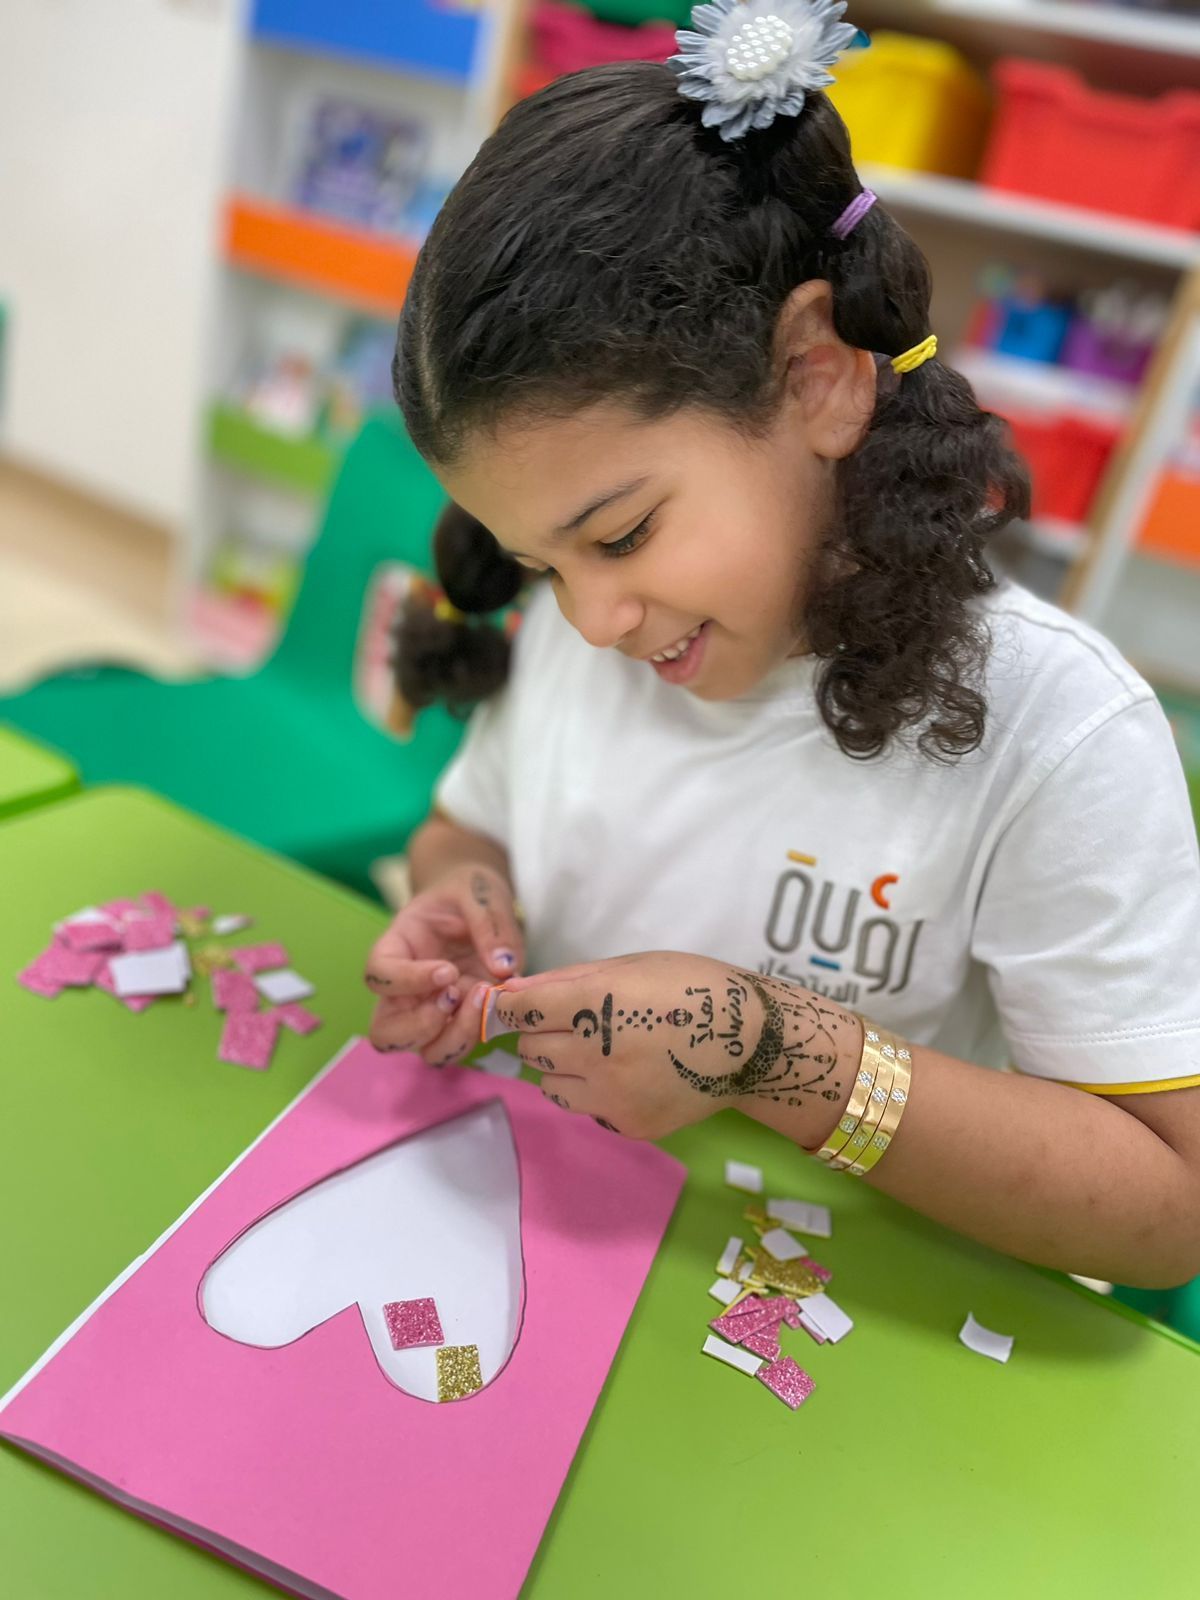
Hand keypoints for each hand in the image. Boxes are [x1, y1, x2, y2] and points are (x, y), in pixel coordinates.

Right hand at [366, 864, 523, 1064]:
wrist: (478, 901)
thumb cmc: (468, 892)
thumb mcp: (478, 891)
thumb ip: (490, 922)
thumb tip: (503, 966)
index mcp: (396, 948)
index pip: (379, 975)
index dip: (406, 981)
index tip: (446, 970)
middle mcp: (405, 989)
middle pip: (385, 1032)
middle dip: (420, 1026)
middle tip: (454, 996)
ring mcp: (431, 1010)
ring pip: (424, 1050)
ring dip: (453, 1037)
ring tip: (482, 998)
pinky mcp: (460, 1020)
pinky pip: (460, 1045)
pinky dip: (479, 1033)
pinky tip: (498, 1001)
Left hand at [495, 952, 854, 1139]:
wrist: (750, 1042)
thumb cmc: (692, 987)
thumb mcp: (632, 966)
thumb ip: (568, 979)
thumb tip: (514, 992)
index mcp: (596, 1001)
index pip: (520, 1011)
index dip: (513, 1007)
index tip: (519, 1006)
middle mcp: (596, 1052)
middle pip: (530, 1049)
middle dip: (540, 1034)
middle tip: (570, 1024)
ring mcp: (611, 1095)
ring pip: (549, 1086)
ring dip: (559, 1068)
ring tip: (595, 1052)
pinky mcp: (627, 1125)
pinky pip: (586, 1109)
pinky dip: (592, 1093)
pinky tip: (624, 1075)